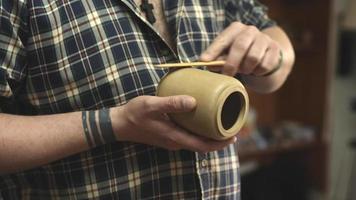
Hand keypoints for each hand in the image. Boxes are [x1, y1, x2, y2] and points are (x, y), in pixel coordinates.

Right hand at [111, 95, 235, 151]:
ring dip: (210, 135)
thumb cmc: (135, 114)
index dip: (220, 143)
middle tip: (232, 126)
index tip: (234, 136)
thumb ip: (171, 103)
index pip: (204, 146)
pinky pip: (189, 135)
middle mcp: (176, 142)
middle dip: (219, 139)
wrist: (119, 123)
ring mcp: (172, 139)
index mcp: (175, 137)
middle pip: (203, 145)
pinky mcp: (169, 135)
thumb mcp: (152, 105)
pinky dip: (199, 130)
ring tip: (221, 121)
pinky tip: (202, 119)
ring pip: (196, 140)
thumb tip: (193, 102)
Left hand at [200, 22, 281, 76]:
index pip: (223, 39)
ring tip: (244, 70)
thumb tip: (208, 64)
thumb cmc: (240, 54)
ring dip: (246, 69)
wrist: (265, 55)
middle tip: (227, 74)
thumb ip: (218, 59)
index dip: (213, 50)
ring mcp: (264, 39)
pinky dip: (258, 72)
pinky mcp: (275, 49)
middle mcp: (250, 30)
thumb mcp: (227, 54)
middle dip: (231, 63)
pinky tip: (256, 70)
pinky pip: (264, 65)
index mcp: (235, 29)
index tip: (204, 60)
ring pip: (253, 58)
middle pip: (240, 46)